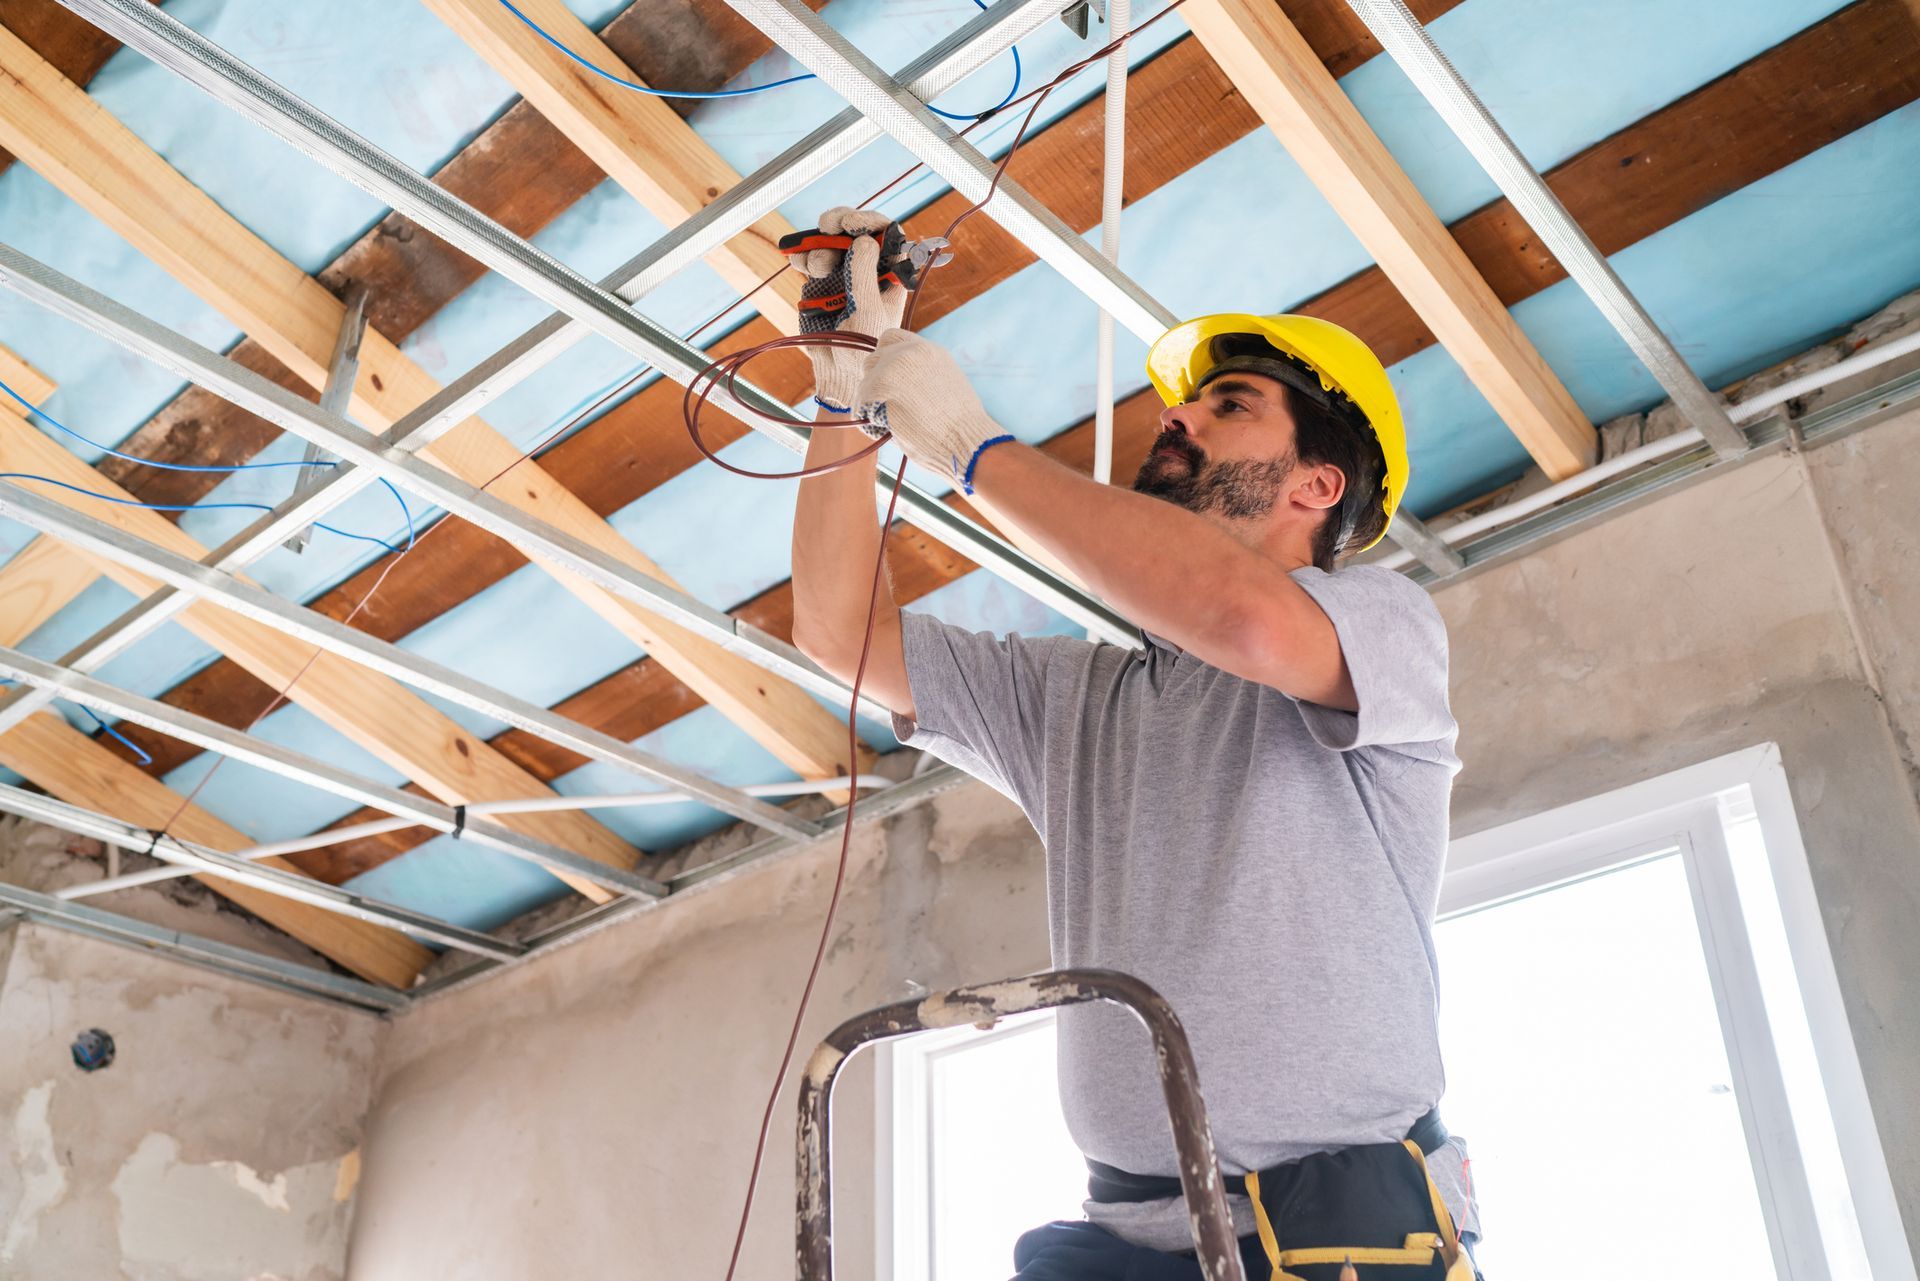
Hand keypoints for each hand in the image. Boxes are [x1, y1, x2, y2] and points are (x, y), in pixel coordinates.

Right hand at [798, 206, 906, 411]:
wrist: (838, 371)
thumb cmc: (864, 347)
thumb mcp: (868, 311)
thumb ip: (864, 275)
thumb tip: (863, 240)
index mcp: (889, 273)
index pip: (885, 235)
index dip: (869, 222)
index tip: (851, 224)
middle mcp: (868, 268)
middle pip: (855, 232)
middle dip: (840, 224)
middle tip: (828, 226)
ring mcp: (843, 273)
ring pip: (831, 243)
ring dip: (820, 246)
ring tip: (817, 269)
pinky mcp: (821, 282)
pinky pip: (811, 258)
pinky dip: (802, 255)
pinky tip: (798, 260)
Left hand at [854, 330, 1010, 494]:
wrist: (969, 440)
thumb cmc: (961, 427)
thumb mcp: (945, 387)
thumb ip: (921, 378)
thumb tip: (899, 388)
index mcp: (930, 351)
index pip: (891, 338)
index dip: (884, 359)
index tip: (886, 379)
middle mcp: (912, 350)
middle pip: (874, 359)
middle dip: (875, 382)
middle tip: (883, 406)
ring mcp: (896, 364)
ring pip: (866, 381)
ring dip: (871, 402)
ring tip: (887, 423)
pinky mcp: (884, 383)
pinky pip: (861, 401)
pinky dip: (867, 418)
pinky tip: (881, 430)